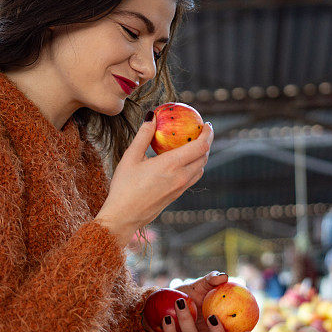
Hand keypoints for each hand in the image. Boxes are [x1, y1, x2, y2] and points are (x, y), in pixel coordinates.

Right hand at [96, 116, 212, 246]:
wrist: (124, 216)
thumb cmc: (124, 186)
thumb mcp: (131, 157)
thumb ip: (143, 135)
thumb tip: (151, 116)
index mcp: (171, 165)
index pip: (200, 146)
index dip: (208, 133)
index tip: (207, 124)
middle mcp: (180, 177)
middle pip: (204, 157)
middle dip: (207, 142)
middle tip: (201, 132)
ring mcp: (180, 188)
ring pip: (200, 169)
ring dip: (202, 156)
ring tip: (194, 145)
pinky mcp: (177, 195)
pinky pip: (193, 178)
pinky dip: (195, 166)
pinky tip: (183, 162)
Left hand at [142, 272, 253, 331]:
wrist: (161, 302)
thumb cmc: (187, 294)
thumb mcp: (200, 285)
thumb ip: (211, 280)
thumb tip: (224, 276)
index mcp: (220, 328)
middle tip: (212, 317)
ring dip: (186, 323)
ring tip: (179, 303)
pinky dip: (168, 331)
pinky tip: (164, 318)